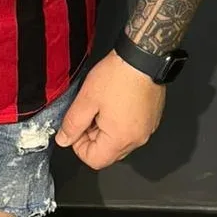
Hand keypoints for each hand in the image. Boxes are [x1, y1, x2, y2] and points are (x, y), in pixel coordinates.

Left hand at [56, 50, 164, 168]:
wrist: (143, 57)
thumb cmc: (117, 76)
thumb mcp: (86, 99)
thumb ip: (73, 123)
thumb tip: (63, 140)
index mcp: (120, 139)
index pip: (94, 160)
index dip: (78, 145)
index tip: (76, 126)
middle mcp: (137, 139)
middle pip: (108, 152)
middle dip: (92, 136)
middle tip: (88, 111)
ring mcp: (147, 130)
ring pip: (120, 141)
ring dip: (106, 128)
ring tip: (101, 104)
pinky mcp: (152, 118)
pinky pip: (131, 129)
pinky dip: (120, 122)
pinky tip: (115, 101)